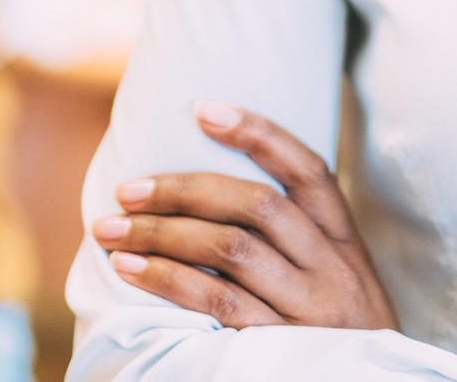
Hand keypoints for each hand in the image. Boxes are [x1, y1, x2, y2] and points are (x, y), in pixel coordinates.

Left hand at [91, 101, 396, 330]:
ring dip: (162, 233)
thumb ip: (297, 241)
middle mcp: (331, 268)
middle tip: (127, 190)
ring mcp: (309, 309)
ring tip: (111, 229)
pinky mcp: (282, 346)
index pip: (309, 170)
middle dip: (183, 190)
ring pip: (231, 249)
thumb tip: (209, 193)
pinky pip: (219, 303)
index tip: (203, 110)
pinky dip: (168, 280)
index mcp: (344, 242)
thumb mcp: (336, 279)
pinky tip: (131, 269)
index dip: (258, 133)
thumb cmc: (338, 332)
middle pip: (256, 205)